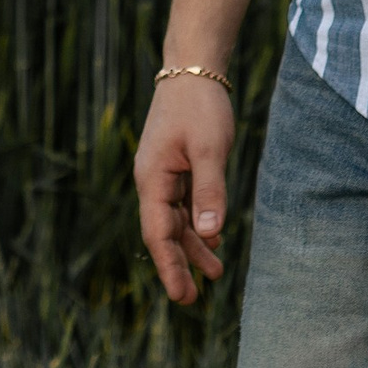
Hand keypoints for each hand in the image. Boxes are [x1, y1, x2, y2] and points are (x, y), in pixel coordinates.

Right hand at [136, 77, 236, 304]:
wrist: (192, 68)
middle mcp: (152, 180)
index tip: (181, 296)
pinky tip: (214, 237)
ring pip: (175, 220)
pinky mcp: (176, 166)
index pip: (158, 234)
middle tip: (194, 299)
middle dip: (180, 264)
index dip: (170, 267)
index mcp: (152, 179)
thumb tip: (210, 233)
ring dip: (193, 245)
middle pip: (164, 232)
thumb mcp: (210, 149)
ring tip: (215, 272)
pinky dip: (197, 223)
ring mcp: (163, 174)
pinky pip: (183, 204)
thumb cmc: (199, 106)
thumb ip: (209, 191)